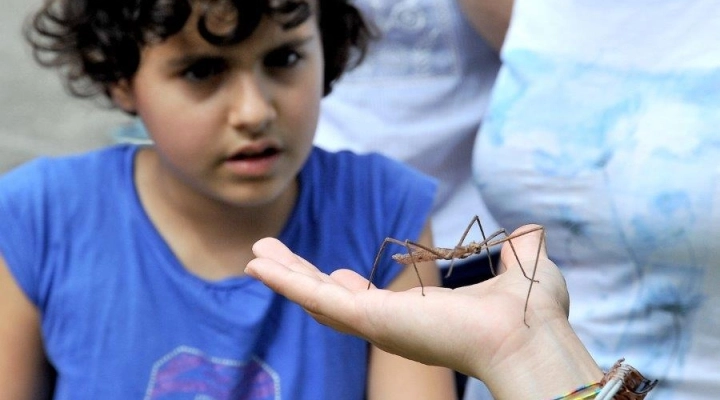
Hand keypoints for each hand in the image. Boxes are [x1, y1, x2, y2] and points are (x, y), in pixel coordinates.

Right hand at [245, 225, 571, 379]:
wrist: (530, 334)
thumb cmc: (531, 312)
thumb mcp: (520, 266)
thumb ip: (518, 248)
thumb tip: (528, 231)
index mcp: (421, 315)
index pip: (372, 303)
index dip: (349, 287)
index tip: (338, 273)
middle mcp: (393, 325)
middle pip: (333, 302)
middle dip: (302, 278)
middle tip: (271, 258)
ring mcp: (377, 325)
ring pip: (316, 300)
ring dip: (285, 276)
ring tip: (254, 257)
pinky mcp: (368, 321)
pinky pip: (316, 300)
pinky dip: (285, 281)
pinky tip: (258, 265)